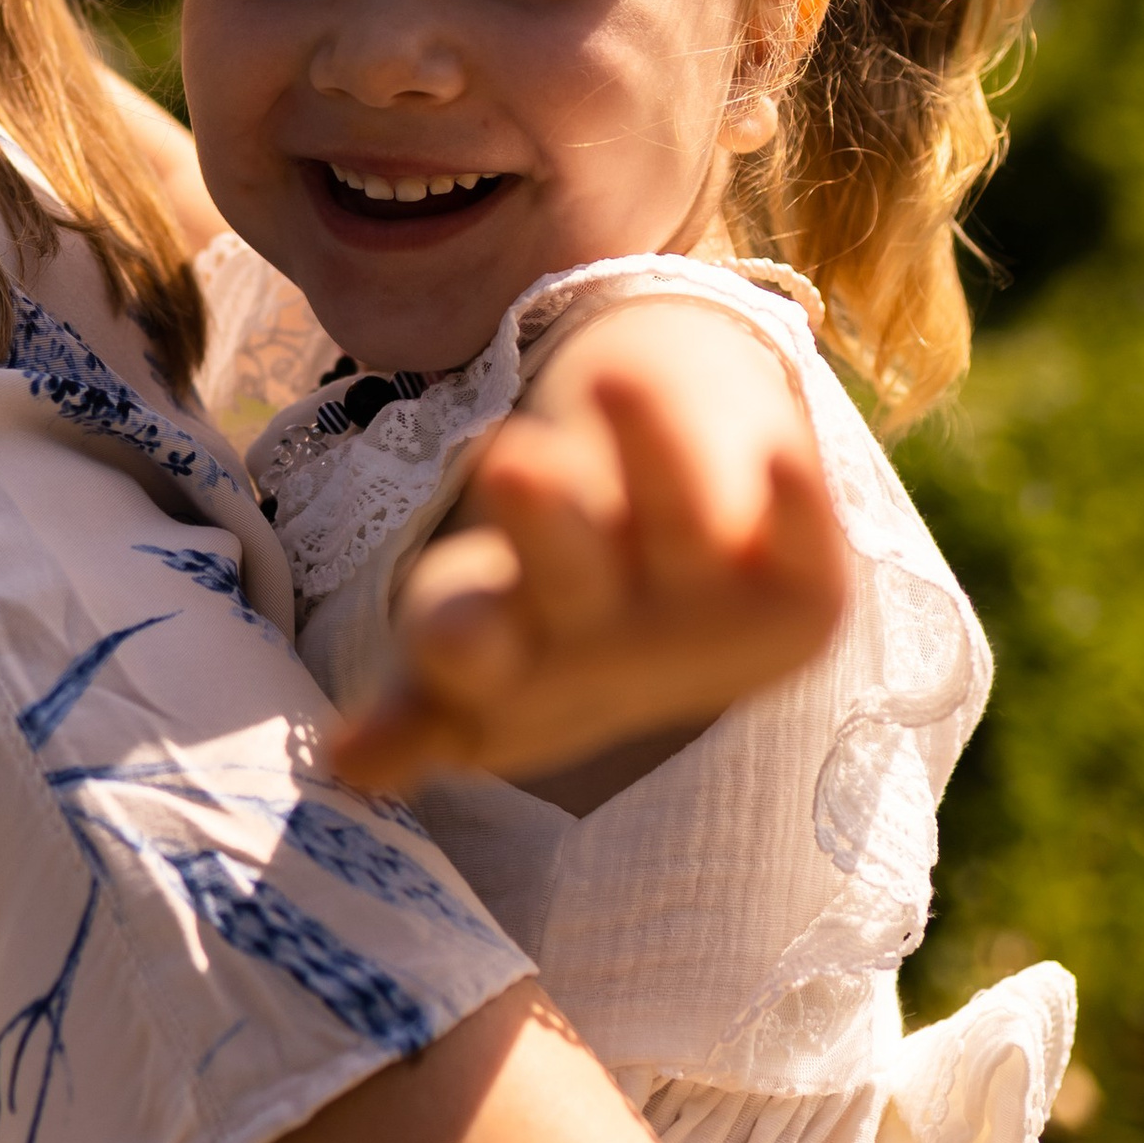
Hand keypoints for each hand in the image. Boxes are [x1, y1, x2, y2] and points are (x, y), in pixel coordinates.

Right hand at [332, 302, 849, 795]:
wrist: (702, 634)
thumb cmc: (547, 627)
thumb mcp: (467, 649)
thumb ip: (408, 712)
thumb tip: (339, 768)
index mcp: (510, 661)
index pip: (471, 653)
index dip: (461, 646)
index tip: (451, 638)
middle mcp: (607, 638)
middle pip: (571, 577)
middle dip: (545, 523)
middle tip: (511, 457)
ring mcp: (703, 609)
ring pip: (677, 525)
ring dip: (651, 452)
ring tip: (613, 374)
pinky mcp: (797, 592)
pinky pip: (804, 543)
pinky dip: (800, 507)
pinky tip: (787, 458)